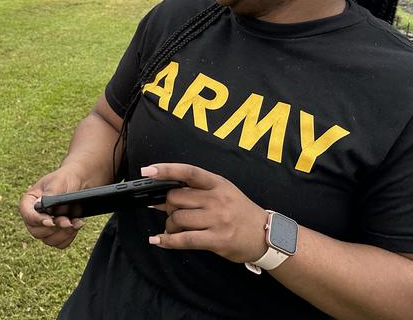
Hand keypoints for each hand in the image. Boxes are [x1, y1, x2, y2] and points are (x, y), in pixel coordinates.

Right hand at [19, 166, 85, 248]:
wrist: (79, 183)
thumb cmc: (65, 180)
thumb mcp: (57, 182)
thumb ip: (49, 194)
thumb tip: (40, 205)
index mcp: (29, 202)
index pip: (27, 215)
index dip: (37, 220)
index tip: (51, 221)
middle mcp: (34, 217)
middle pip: (36, 232)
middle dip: (54, 228)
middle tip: (68, 221)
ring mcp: (44, 227)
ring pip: (49, 240)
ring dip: (64, 233)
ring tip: (75, 221)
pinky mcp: (56, 234)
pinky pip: (60, 244)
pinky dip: (69, 236)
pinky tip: (77, 224)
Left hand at [143, 164, 267, 262]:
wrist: (266, 234)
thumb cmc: (238, 212)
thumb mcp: (222, 192)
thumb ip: (195, 192)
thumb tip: (158, 198)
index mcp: (217, 183)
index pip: (188, 172)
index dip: (165, 170)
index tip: (147, 170)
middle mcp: (217, 199)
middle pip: (175, 198)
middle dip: (166, 206)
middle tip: (172, 213)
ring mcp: (218, 219)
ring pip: (177, 219)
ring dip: (169, 226)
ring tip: (175, 229)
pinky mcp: (217, 239)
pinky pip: (185, 240)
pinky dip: (167, 241)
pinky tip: (158, 240)